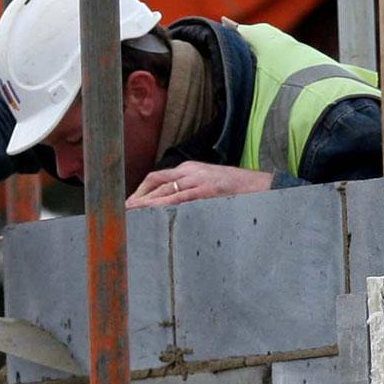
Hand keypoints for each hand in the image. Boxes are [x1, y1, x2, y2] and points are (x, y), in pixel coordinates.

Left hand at [125, 163, 274, 208]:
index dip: (140, 190)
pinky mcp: (207, 190)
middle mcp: (190, 171)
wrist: (260, 186)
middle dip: (137, 197)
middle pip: (156, 182)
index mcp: (189, 169)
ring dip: (146, 203)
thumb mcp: (207, 186)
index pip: (157, 177)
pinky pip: (180, 198)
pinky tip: (153, 213)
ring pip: (165, 190)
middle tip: (123, 212)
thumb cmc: (235, 190)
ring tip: (132, 214)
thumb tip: (169, 207)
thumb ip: (189, 192)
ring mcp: (198, 179)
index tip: (129, 204)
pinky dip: (164, 205)